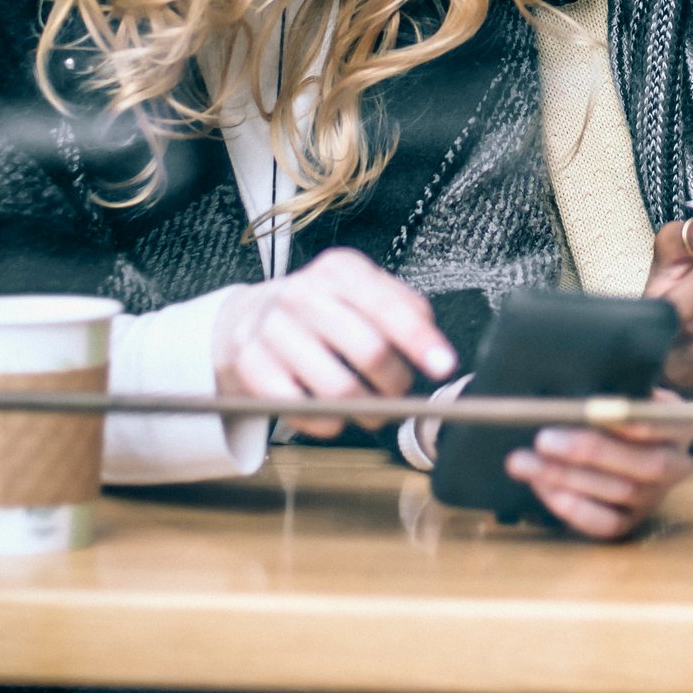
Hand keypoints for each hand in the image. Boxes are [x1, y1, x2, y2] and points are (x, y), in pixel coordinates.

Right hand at [213, 248, 456, 437]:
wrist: (249, 317)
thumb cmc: (319, 310)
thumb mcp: (362, 292)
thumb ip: (404, 310)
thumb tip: (433, 347)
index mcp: (339, 270)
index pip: (388, 306)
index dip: (420, 340)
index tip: (442, 365)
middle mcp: (303, 293)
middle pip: (369, 349)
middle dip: (395, 383)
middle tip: (398, 393)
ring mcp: (272, 327)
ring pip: (337, 387)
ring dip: (365, 410)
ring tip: (369, 409)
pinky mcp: (250, 363)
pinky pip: (300, 408)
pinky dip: (325, 422)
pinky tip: (332, 415)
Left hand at [505, 389, 692, 539]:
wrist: (601, 437)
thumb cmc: (602, 403)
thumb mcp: (610, 388)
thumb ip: (601, 388)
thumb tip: (568, 393)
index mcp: (678, 423)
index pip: (666, 422)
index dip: (632, 420)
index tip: (593, 410)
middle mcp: (675, 463)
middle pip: (646, 464)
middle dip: (592, 451)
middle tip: (542, 439)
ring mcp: (654, 497)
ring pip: (621, 492)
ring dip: (567, 477)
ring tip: (523, 461)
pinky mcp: (630, 522)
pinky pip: (607, 523)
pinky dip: (574, 508)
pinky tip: (542, 488)